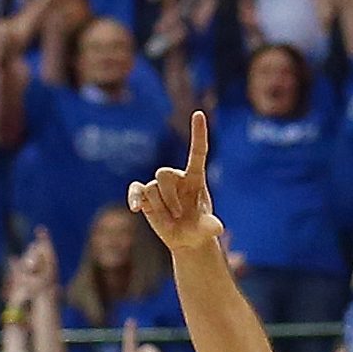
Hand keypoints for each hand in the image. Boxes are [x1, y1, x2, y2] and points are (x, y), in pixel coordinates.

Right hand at [127, 112, 220, 253]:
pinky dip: (134, 198)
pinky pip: (136, 191)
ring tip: (169, 220)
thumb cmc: (198, 229)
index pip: (198, 151)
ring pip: (151, 188)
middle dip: (170, 198)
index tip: (198, 114)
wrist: (184, 238)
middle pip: (164, 174)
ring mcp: (159, 186)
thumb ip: (210, 227)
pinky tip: (136, 209)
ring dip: (160, 207)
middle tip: (179, 216)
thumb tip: (218, 229)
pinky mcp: (145, 196)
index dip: (198, 133)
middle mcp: (177, 178)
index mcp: (195, 177)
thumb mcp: (206, 229)